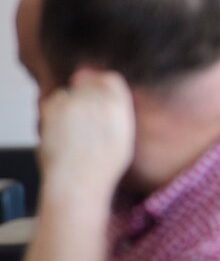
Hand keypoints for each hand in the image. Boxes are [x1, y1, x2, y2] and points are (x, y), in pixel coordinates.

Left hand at [38, 68, 135, 195]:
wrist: (78, 182)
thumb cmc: (102, 168)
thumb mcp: (124, 137)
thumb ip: (117, 111)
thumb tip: (107, 91)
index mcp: (119, 107)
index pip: (111, 79)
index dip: (103, 83)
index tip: (96, 89)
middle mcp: (98, 100)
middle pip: (89, 83)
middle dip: (85, 95)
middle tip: (81, 117)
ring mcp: (75, 102)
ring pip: (70, 92)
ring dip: (70, 103)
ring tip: (73, 129)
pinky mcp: (54, 108)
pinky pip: (54, 100)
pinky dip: (55, 111)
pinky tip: (62, 130)